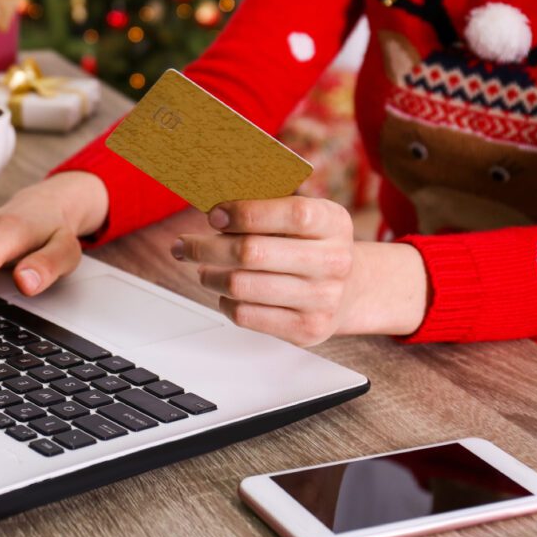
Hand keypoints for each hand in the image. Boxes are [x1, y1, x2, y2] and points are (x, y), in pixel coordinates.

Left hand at [171, 196, 427, 345]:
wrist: (352, 290)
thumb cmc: (310, 246)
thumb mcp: (302, 217)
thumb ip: (263, 207)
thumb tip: (211, 208)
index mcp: (334, 223)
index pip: (291, 214)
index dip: (246, 213)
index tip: (213, 214)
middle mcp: (334, 261)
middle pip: (253, 253)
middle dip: (207, 247)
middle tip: (184, 245)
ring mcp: (322, 299)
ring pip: (241, 286)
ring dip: (209, 275)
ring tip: (202, 268)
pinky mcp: (306, 329)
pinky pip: (245, 315)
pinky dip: (225, 301)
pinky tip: (226, 292)